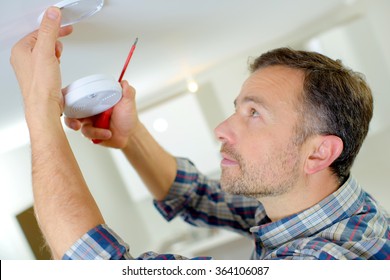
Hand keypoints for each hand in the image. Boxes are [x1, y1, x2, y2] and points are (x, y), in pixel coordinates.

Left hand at [10, 7, 72, 122]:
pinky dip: (55, 61)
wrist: (44, 106)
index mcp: (20, 49)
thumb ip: (49, 31)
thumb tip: (52, 13)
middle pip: (42, 40)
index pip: (38, 31)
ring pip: (45, 51)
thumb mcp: (46, 52)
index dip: (53, 27)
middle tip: (61, 43)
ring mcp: (31, 68)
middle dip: (54, 41)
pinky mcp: (39, 76)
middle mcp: (23, 58)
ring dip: (55, 52)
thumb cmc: (41, 85)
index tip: (64, 25)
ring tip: (58, 58)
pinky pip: (47, 62)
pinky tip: (57, 67)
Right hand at [64, 80, 141, 148]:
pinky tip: (108, 134)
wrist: (130, 134)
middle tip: (77, 124)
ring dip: (93, 130)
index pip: (77, 94)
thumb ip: (127, 92)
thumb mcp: (128, 103)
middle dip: (70, 119)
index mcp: (94, 99)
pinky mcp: (89, 133)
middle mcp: (88, 109)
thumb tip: (124, 82)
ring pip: (78, 125)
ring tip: (108, 133)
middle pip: (69, 111)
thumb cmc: (127, 117)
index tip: (67, 100)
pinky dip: (98, 134)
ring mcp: (88, 121)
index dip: (68, 96)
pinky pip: (86, 134)